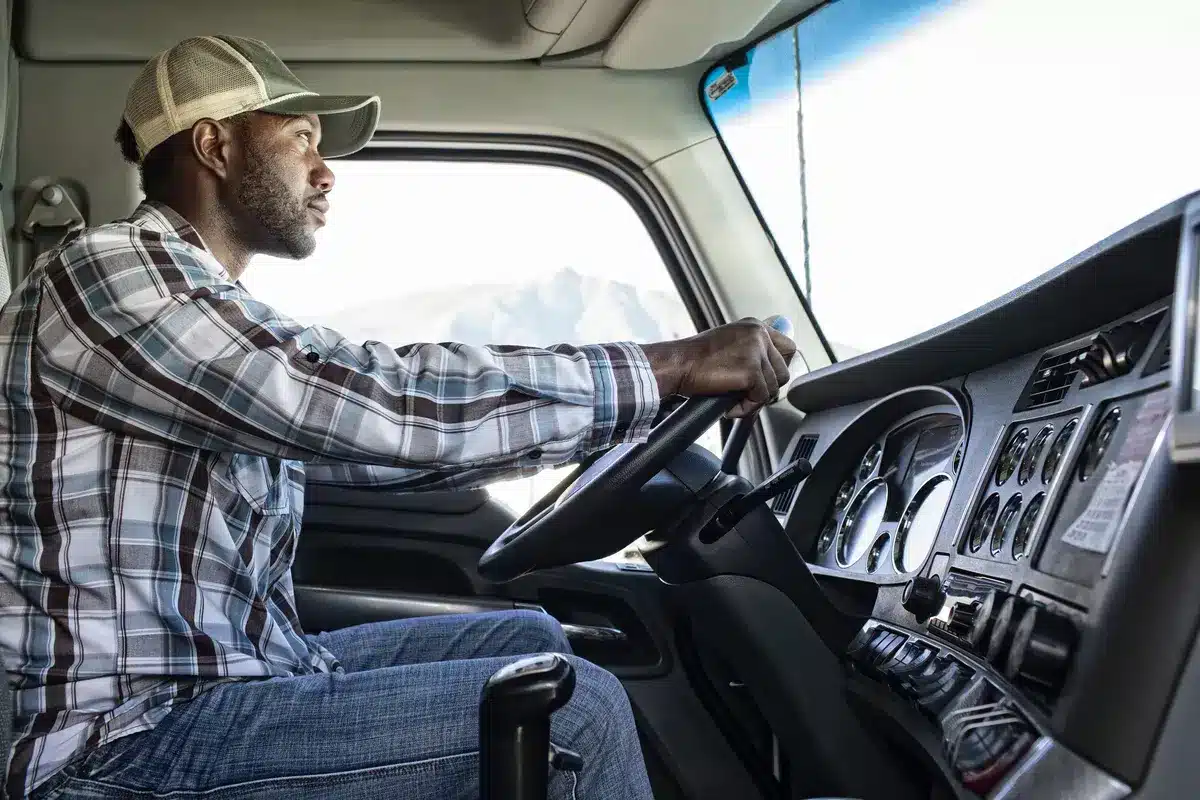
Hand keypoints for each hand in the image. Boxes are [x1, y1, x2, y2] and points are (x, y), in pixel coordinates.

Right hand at [642, 318, 796, 417]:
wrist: (678, 365)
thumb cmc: (695, 359)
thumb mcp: (729, 343)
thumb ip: (750, 349)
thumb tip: (770, 368)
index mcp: (755, 327)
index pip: (788, 347)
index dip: (779, 367)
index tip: (766, 379)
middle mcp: (759, 335)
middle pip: (783, 371)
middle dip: (767, 387)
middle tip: (746, 394)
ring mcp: (756, 352)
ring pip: (774, 388)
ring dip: (754, 399)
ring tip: (733, 399)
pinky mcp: (752, 371)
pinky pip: (761, 399)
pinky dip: (745, 408)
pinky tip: (728, 405)